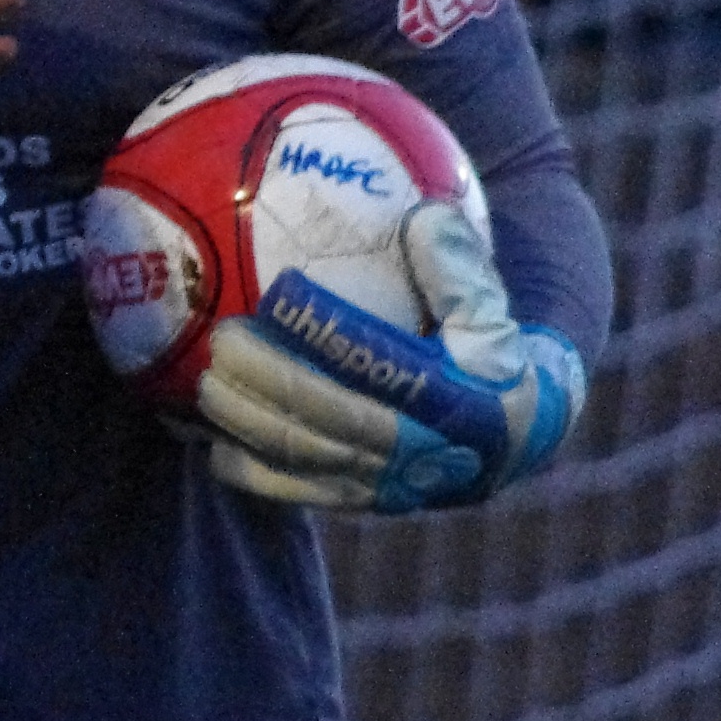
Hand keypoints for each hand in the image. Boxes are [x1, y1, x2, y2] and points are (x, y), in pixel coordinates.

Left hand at [193, 201, 585, 513]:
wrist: (517, 436)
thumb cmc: (493, 354)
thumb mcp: (494, 311)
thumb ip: (460, 270)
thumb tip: (424, 217)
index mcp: (454, 400)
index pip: (379, 361)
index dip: (327, 329)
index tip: (278, 293)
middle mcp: (418, 450)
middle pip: (326, 414)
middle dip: (266, 378)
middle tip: (221, 338)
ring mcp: (386, 484)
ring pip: (303, 455)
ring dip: (247, 421)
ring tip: (203, 382)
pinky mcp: (362, 503)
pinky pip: (296, 491)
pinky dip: (249, 470)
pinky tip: (208, 441)